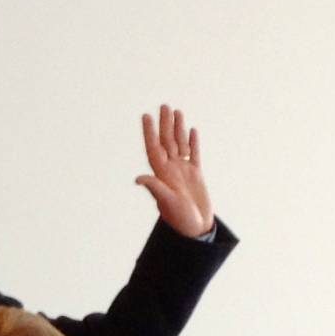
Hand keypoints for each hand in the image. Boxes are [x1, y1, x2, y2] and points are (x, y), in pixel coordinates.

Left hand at [136, 103, 214, 237]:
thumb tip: (138, 178)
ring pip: (180, 145)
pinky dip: (193, 142)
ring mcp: (183, 172)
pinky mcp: (196, 176)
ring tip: (177, 112)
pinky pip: (194, 155)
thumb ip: (155, 187)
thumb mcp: (167, 202)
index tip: (146, 116)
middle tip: (164, 106)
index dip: (149, 132)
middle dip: (165, 124)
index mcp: (162, 174)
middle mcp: (170, 170)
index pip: (153, 148)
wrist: (195, 229)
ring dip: (178, 129)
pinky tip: (192, 130)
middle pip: (166, 142)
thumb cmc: (180, 219)